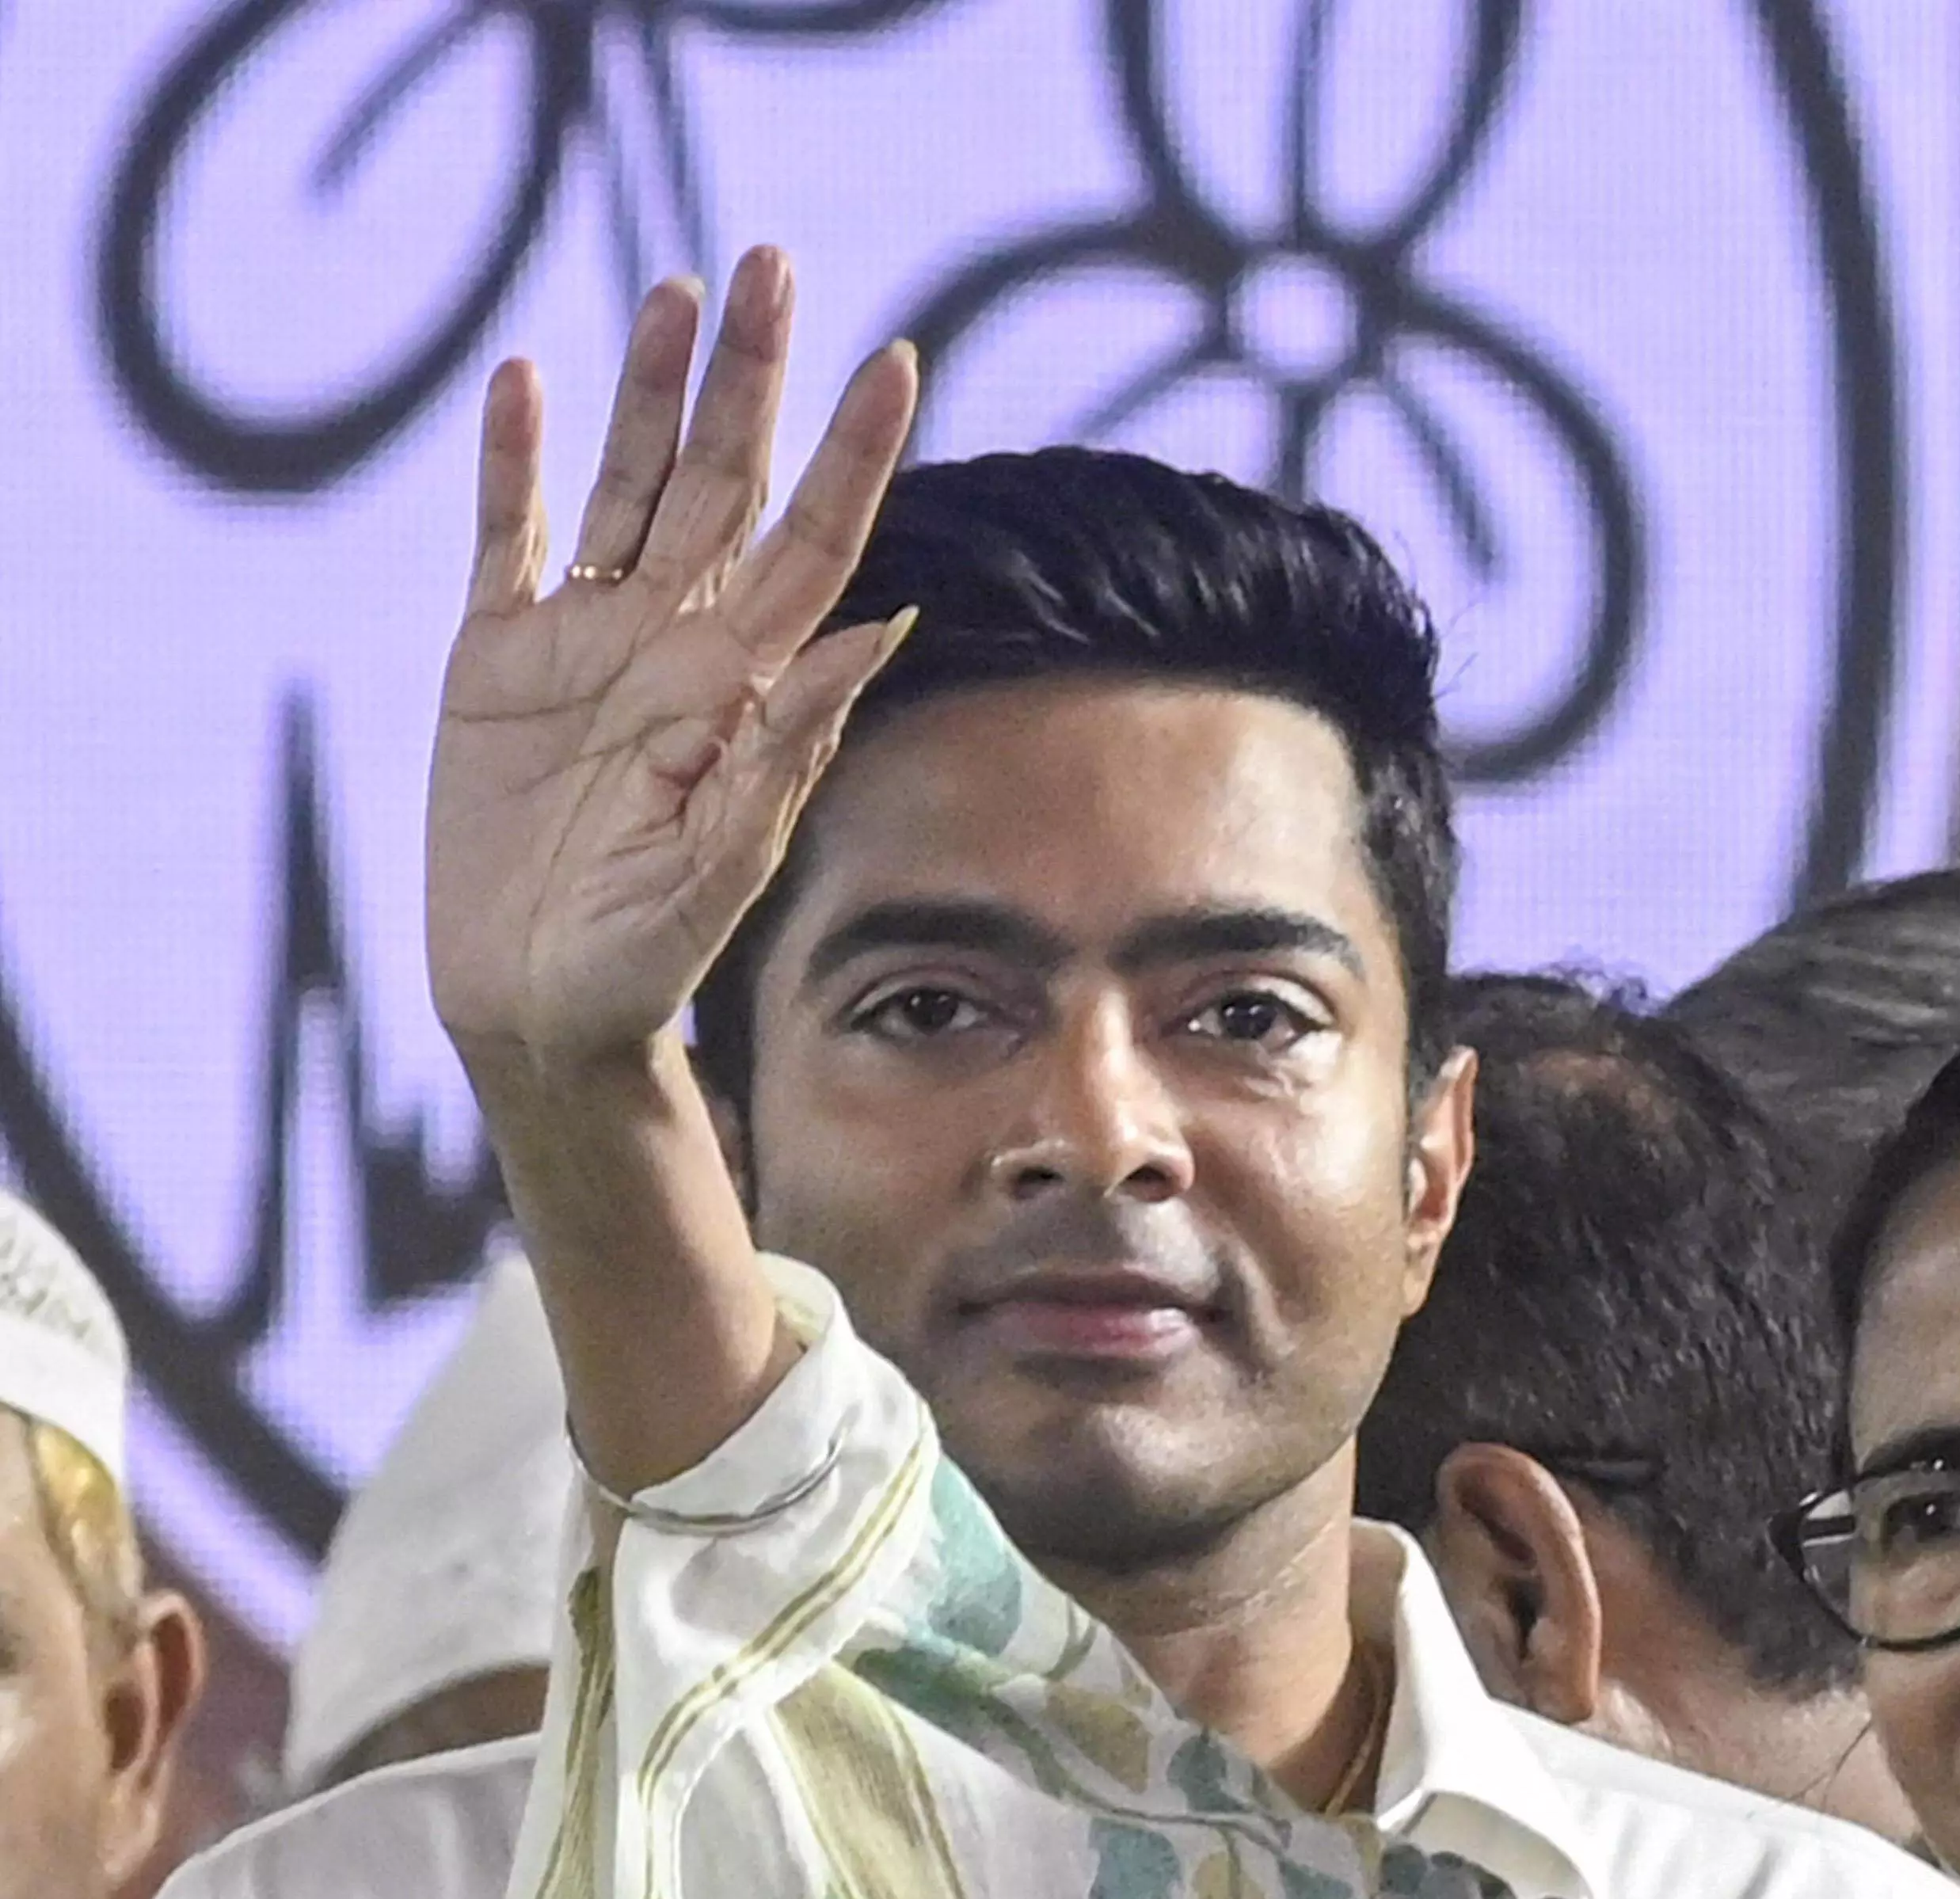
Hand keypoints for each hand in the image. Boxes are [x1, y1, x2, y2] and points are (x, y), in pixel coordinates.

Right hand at [426, 247, 918, 1075]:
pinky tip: (524, 379)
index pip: (817, 541)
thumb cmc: (652, 958)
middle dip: (753, 377)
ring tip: (677, 290)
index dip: (853, 452)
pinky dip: (512, 463)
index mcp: (746, 685)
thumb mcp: (729, 859)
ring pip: (626, 484)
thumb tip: (885, 625)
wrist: (541, 1008)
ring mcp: (586, 643)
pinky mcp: (495, 661)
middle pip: (726, 483)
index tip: (896, 359)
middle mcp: (677, 643)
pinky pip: (509, 541)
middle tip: (775, 262)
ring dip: (649, 390)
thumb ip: (795, 742)